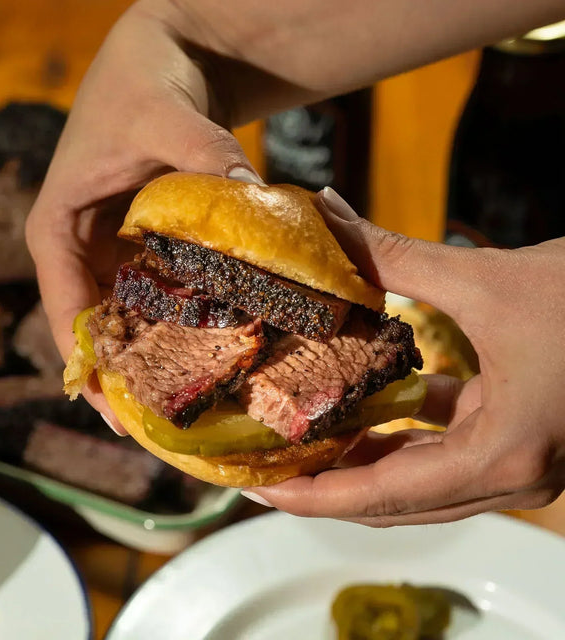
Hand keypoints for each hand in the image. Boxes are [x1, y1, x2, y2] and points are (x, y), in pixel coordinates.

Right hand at [25, 4, 260, 428]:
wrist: (162, 61)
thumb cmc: (141, 83)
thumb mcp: (163, 116)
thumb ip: (205, 155)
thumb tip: (254, 196)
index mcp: (59, 230)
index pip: (67, 312)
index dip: (90, 369)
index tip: (118, 416)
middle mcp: (84, 250)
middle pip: (102, 330)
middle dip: (131, 378)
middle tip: (168, 429)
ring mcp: (118, 252)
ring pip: (133, 320)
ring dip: (161, 358)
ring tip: (197, 405)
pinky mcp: (150, 248)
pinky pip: (164, 296)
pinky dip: (185, 324)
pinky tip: (217, 351)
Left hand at [247, 187, 564, 524]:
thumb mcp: (486, 279)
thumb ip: (395, 254)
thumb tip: (327, 213)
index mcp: (505, 457)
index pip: (383, 497)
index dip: (314, 497)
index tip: (260, 487)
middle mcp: (514, 477)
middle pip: (395, 500)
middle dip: (328, 484)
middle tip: (268, 461)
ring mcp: (522, 463)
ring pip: (420, 479)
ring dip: (363, 459)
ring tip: (304, 435)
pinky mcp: (523, 437)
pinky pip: (448, 448)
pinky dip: (404, 432)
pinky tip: (372, 399)